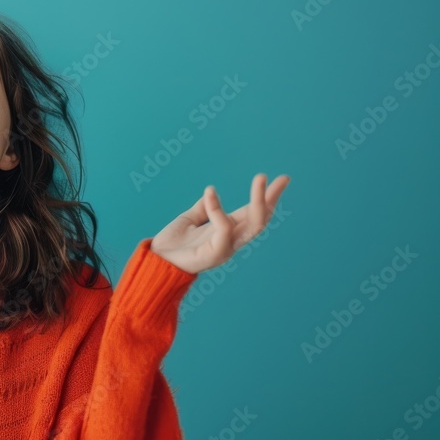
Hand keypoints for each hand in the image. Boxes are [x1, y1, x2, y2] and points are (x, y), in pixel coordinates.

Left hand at [150, 173, 290, 273]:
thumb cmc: (172, 243)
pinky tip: (210, 192)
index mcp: (227, 231)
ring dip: (259, 200)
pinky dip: (218, 209)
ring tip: (261, 178)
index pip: (253, 212)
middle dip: (272, 198)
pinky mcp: (215, 254)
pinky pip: (224, 228)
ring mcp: (226, 248)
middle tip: (284, 178)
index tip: (282, 179)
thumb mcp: (189, 219)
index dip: (267, 197)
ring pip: (253, 224)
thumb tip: (211, 194)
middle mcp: (231, 240)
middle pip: (261, 219)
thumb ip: (203, 208)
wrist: (155, 260)